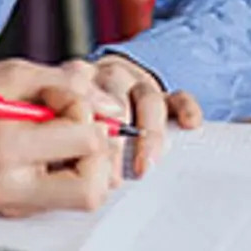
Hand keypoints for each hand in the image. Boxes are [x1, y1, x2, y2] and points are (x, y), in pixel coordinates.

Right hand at [0, 58, 115, 216]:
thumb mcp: (14, 74)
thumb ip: (69, 85)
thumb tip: (114, 107)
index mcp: (8, 147)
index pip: (87, 142)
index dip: (86, 111)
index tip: (62, 97)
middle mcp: (11, 187)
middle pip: (93, 190)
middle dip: (97, 152)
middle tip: (75, 125)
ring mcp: (12, 204)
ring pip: (83, 197)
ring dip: (85, 161)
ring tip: (59, 134)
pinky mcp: (14, 209)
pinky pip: (62, 195)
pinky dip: (67, 169)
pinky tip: (47, 146)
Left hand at [74, 53, 203, 175]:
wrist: (105, 82)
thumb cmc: (81, 111)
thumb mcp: (64, 113)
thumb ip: (63, 129)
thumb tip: (60, 164)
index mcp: (79, 79)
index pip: (83, 98)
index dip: (86, 130)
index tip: (87, 161)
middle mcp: (109, 76)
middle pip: (116, 102)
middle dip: (116, 142)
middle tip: (113, 174)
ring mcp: (139, 82)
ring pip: (149, 99)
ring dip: (149, 134)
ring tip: (145, 166)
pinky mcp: (165, 92)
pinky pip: (178, 96)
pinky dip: (186, 109)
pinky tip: (190, 124)